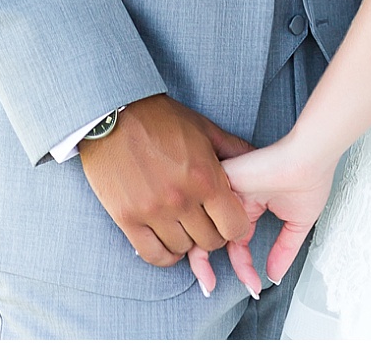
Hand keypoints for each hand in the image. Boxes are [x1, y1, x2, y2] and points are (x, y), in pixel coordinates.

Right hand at [78, 94, 252, 267]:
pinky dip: (164, 253)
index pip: (235, 226)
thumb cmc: (161, 119)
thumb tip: (258, 159)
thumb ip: (233, 149)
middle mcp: (181, 199)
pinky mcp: (127, 219)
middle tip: (205, 218)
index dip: (236, 225)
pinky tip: (166, 238)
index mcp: (204, 176)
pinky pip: (154, 255)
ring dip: (187, 240)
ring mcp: (153, 211)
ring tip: (183, 222)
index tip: (228, 218)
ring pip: (183, 250)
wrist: (113, 114)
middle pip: (210, 242)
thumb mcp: (203, 128)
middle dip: (212, 233)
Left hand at [186, 135, 335, 297]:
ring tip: (208, 280)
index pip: (237, 242)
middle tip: (210, 287)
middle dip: (207, 266)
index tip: (254, 287)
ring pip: (201, 225)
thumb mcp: (297, 224)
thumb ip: (284, 250)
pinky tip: (214, 250)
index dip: (243, 268)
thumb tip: (274, 276)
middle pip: (211, 236)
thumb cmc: (310, 178)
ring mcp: (227, 190)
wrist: (311, 157)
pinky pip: (201, 207)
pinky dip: (203, 232)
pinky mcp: (222, 180)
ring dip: (201, 256)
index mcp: (250, 207)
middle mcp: (234, 199)